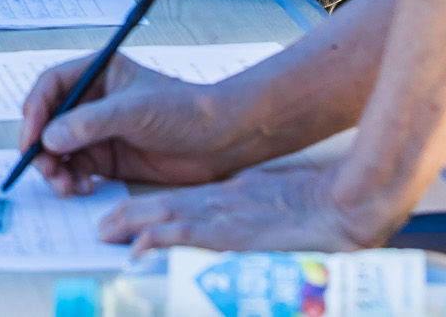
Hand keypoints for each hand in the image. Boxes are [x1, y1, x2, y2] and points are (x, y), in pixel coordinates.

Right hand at [16, 53, 240, 195]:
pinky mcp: (107, 158)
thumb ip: (90, 123)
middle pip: (48, 121)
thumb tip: (49, 139)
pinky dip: (71, 181)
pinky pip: (75, 169)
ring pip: (57, 149)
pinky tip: (83, 189)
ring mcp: (98, 131)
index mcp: (98, 72)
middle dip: (41, 147)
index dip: (34, 111)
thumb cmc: (185, 110)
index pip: (51, 86)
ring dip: (54, 168)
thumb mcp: (135, 110)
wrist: (220, 141)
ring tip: (65, 186)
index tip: (30, 139)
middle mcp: (92, 100)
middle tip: (46, 170)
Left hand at [96, 163, 387, 255]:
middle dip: (131, 215)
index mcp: (232, 196)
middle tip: (104, 224)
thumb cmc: (317, 206)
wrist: (342, 205)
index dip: (150, 209)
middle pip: (165, 205)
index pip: (181, 201)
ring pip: (166, 216)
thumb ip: (253, 214)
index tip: (128, 217)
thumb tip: (242, 229)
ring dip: (133, 224)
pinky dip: (158, 240)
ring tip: (107, 230)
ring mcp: (224, 217)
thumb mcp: (276, 203)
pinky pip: (185, 237)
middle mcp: (221, 202)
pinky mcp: (230, 234)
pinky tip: (138, 249)